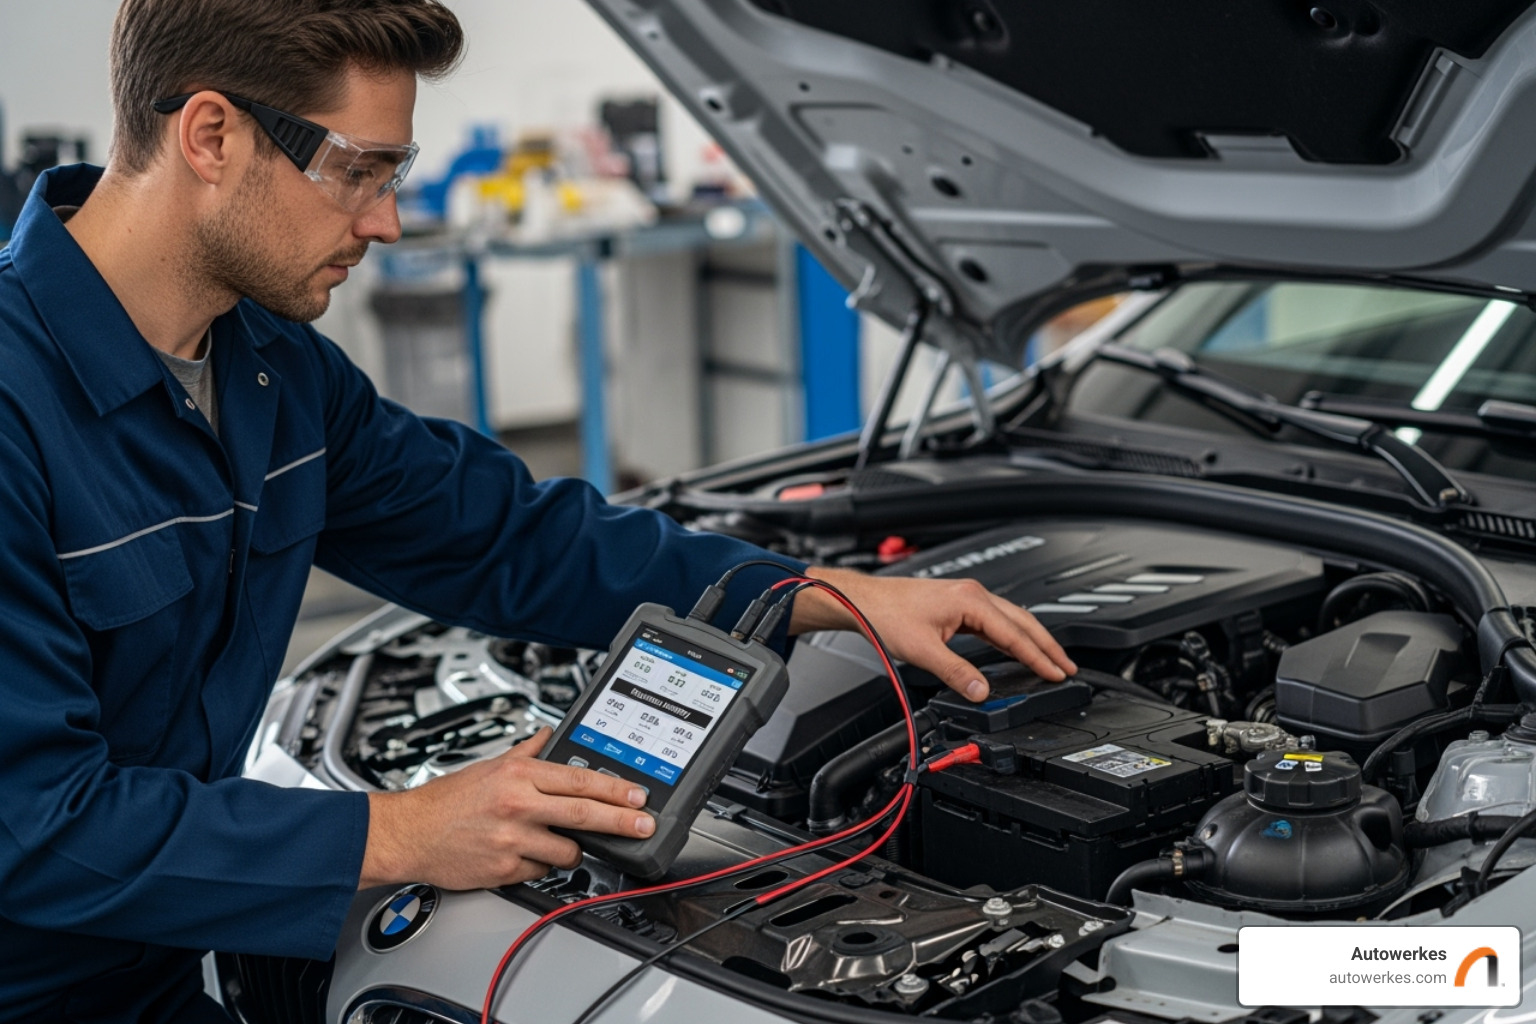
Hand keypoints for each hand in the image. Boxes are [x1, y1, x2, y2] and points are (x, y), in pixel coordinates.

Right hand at [359, 728, 653, 889]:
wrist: (408, 833)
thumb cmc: (444, 801)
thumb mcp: (489, 765)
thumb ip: (525, 752)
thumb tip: (549, 734)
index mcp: (517, 775)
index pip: (579, 781)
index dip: (614, 790)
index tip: (637, 796)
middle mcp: (517, 805)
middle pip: (584, 814)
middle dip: (621, 822)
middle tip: (644, 825)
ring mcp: (512, 839)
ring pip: (567, 850)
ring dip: (572, 849)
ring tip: (557, 841)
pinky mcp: (504, 869)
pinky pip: (540, 871)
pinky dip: (540, 865)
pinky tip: (525, 854)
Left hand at [788, 566, 1076, 701]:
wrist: (865, 601)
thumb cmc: (887, 615)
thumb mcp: (924, 651)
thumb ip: (956, 673)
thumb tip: (982, 692)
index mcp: (971, 601)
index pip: (1015, 634)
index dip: (1039, 657)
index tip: (1057, 673)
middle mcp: (974, 595)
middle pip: (1023, 621)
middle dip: (1048, 646)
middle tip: (1068, 668)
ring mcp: (968, 597)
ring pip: (1012, 619)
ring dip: (1033, 639)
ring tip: (1052, 660)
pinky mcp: (960, 603)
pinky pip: (997, 620)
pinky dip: (1014, 635)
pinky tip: (1017, 648)